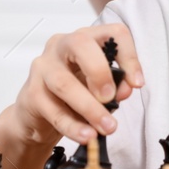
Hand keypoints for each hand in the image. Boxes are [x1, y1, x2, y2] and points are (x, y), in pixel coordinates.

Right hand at [8, 23, 142, 146]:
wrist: (36, 115)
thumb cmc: (71, 94)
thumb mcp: (98, 88)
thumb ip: (115, 86)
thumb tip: (125, 90)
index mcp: (84, 39)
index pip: (111, 33)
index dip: (129, 56)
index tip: (136, 83)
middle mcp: (61, 46)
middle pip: (81, 44)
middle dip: (100, 72)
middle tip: (112, 98)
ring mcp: (43, 68)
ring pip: (64, 83)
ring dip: (89, 108)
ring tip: (106, 127)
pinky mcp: (31, 93)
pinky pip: (54, 111)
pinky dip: (73, 126)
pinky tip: (86, 135)